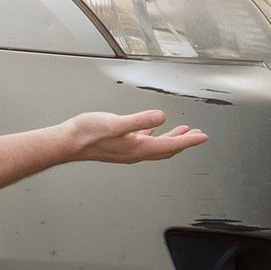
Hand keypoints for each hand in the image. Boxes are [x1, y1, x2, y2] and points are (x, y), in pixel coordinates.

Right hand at [65, 110, 207, 163]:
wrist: (68, 142)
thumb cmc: (88, 134)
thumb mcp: (116, 123)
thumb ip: (140, 120)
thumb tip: (162, 117)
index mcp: (138, 148)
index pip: (170, 145)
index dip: (189, 141)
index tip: (203, 137)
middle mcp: (135, 152)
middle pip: (167, 149)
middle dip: (184, 142)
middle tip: (198, 136)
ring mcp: (128, 150)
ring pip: (157, 146)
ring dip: (172, 138)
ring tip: (183, 131)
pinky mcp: (120, 145)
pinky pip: (144, 141)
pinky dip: (154, 135)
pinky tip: (152, 128)